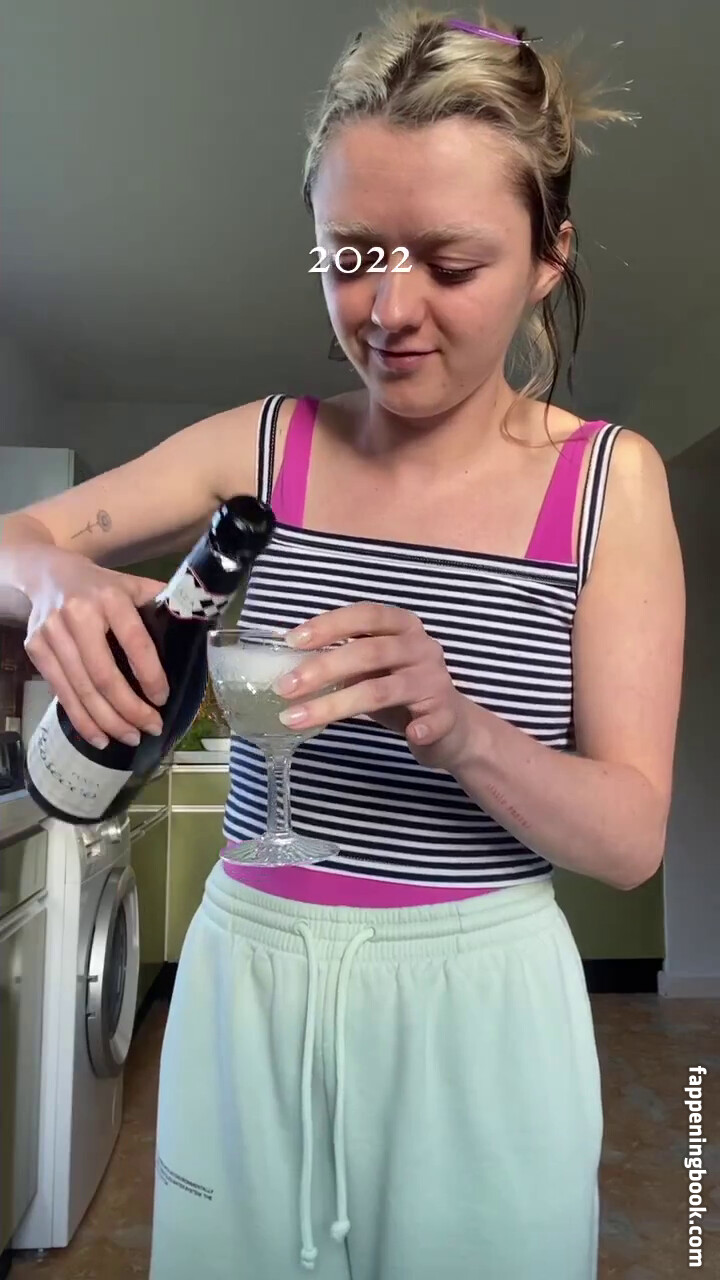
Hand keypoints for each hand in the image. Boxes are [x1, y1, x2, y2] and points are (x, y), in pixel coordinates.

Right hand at [24, 547, 169, 747]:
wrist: (49, 575)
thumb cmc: (103, 587)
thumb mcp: (134, 585)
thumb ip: (163, 604)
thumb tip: (200, 628)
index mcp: (111, 597)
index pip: (135, 642)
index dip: (150, 675)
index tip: (163, 699)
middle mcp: (78, 614)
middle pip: (105, 675)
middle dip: (130, 709)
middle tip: (152, 728)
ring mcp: (52, 633)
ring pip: (83, 689)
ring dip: (109, 721)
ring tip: (131, 738)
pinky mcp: (35, 649)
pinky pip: (62, 693)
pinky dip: (82, 720)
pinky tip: (101, 736)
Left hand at [274, 602, 472, 769]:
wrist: (451, 727)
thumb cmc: (400, 692)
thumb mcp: (371, 670)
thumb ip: (342, 659)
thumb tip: (287, 661)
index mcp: (403, 627)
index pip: (366, 615)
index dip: (329, 624)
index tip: (292, 641)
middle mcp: (421, 648)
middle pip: (369, 652)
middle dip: (322, 668)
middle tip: (285, 687)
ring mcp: (436, 681)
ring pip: (383, 690)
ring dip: (336, 705)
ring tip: (297, 718)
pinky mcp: (447, 715)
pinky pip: (432, 721)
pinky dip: (420, 728)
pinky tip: (409, 736)